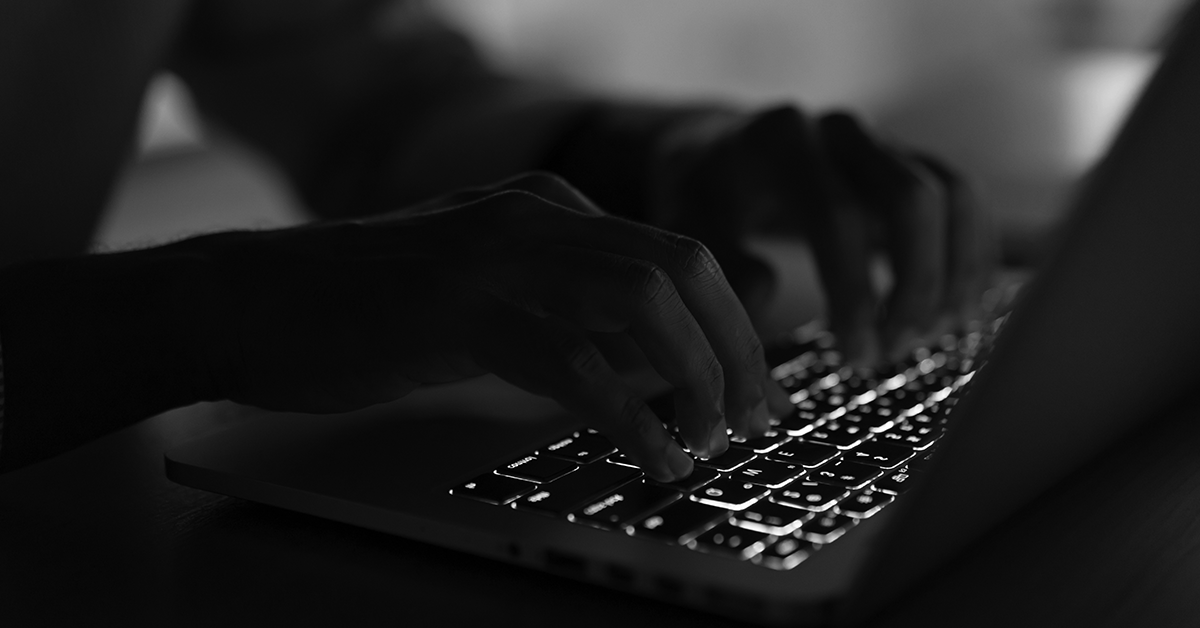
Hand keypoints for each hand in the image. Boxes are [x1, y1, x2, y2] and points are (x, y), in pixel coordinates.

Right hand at [181, 173, 789, 480]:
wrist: (255, 299)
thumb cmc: (372, 310)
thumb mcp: (493, 296)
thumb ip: (572, 313)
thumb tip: (665, 364)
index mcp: (549, 206)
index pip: (676, 252)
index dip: (733, 324)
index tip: (754, 388)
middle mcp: (535, 215)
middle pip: (680, 267)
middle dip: (735, 349)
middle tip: (754, 418)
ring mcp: (497, 255)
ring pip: (641, 301)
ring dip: (693, 378)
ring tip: (708, 440)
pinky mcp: (458, 307)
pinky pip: (571, 359)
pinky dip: (628, 414)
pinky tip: (651, 453)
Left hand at [649, 106, 995, 364]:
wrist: (718, 156)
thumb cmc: (703, 202)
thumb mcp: (688, 236)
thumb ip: (720, 279)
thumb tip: (771, 323)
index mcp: (781, 141)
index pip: (837, 216)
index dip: (855, 293)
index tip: (857, 356)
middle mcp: (840, 131)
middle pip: (912, 199)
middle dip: (914, 285)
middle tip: (894, 351)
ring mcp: (882, 141)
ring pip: (953, 196)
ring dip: (954, 274)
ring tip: (927, 337)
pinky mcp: (912, 161)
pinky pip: (965, 202)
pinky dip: (972, 258)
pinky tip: (953, 312)